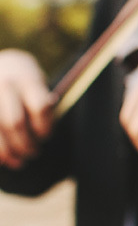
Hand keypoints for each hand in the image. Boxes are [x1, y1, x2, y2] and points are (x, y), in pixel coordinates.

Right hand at [0, 49, 53, 168]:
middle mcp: (5, 86)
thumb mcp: (38, 86)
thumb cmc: (25, 83)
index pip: (40, 107)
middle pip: (15, 123)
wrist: (3, 64)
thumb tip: (44, 131)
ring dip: (8, 152)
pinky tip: (2, 159)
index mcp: (27, 80)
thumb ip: (43, 105)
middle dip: (26, 144)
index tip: (45, 137)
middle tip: (33, 154)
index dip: (44, 128)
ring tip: (18, 162)